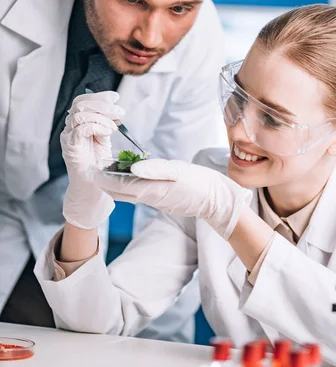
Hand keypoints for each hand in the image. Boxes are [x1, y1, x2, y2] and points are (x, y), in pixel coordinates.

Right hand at [61, 91, 124, 228]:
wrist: (92, 188)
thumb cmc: (98, 166)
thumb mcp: (104, 140)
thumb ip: (106, 125)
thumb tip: (115, 111)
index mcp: (78, 124)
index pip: (83, 101)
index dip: (99, 96)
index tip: (116, 97)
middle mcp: (70, 129)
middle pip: (80, 104)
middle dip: (102, 104)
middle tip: (120, 112)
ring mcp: (69, 138)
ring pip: (79, 114)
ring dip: (101, 116)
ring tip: (114, 126)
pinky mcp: (70, 148)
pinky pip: (80, 129)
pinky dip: (96, 126)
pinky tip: (108, 132)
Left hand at [94, 158, 251, 239]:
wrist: (216, 200)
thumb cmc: (199, 184)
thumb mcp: (178, 172)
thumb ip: (155, 169)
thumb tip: (132, 166)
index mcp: (150, 190)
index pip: (118, 186)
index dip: (102, 179)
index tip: (88, 170)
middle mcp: (149, 196)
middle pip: (119, 191)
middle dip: (104, 182)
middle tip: (91, 168)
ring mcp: (154, 198)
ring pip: (128, 191)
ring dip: (115, 182)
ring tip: (104, 168)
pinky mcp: (161, 197)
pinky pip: (139, 191)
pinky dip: (128, 183)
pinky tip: (128, 173)